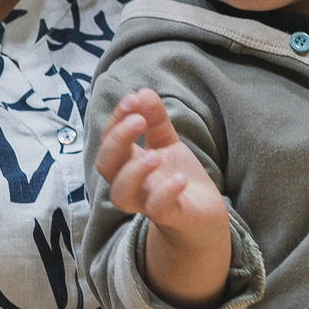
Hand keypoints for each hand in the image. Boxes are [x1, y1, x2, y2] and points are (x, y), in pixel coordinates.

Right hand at [96, 89, 230, 306]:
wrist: (204, 214)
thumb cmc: (177, 177)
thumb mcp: (167, 143)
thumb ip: (155, 120)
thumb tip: (143, 91)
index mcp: (127, 163)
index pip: (108, 141)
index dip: (115, 120)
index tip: (132, 99)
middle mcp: (131, 184)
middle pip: (105, 166)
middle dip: (117, 141)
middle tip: (137, 120)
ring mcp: (147, 202)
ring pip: (121, 195)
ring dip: (133, 172)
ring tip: (154, 154)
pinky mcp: (169, 217)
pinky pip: (157, 209)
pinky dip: (165, 193)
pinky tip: (179, 178)